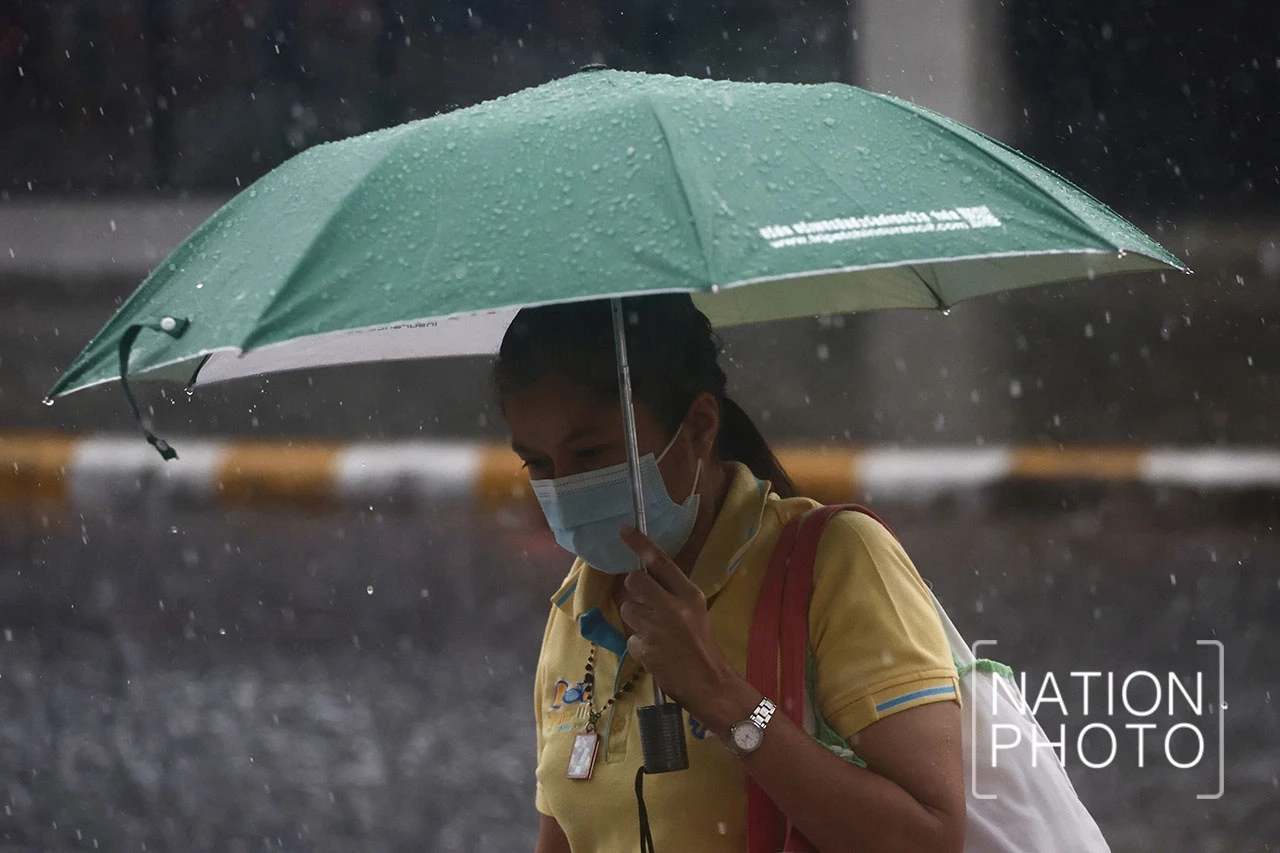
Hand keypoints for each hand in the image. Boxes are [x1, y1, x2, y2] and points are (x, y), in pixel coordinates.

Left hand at [617, 524, 747, 723]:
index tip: (623, 530)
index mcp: (689, 594)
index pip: (660, 560)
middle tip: (643, 602)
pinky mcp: (646, 648)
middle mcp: (673, 607)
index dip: (639, 543)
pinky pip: (630, 636)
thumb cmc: (701, 644)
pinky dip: (638, 644)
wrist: (708, 682)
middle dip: (633, 590)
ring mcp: (658, 628)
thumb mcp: (695, 610)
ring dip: (635, 620)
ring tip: (653, 633)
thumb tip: (641, 577)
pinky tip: (654, 651)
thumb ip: (672, 593)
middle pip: (634, 581)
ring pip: (628, 609)